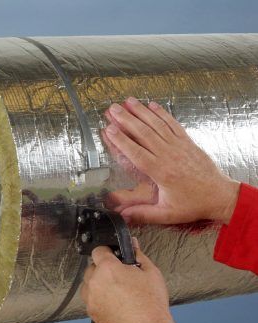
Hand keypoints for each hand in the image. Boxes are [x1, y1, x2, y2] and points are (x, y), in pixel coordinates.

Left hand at [80, 239, 180, 322]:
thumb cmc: (151, 304)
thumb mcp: (150, 272)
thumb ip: (138, 254)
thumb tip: (132, 243)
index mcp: (108, 268)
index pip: (98, 250)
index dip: (107, 251)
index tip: (114, 256)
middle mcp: (95, 282)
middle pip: (92, 267)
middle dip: (103, 268)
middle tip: (119, 275)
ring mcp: (91, 298)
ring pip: (88, 283)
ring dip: (98, 283)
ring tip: (116, 290)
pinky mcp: (92, 312)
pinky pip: (90, 299)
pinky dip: (98, 298)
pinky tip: (114, 302)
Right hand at [103, 97, 239, 224]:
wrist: (219, 195)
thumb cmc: (192, 204)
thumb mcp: (167, 214)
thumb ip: (143, 214)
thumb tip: (121, 216)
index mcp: (161, 172)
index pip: (136, 153)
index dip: (121, 140)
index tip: (109, 129)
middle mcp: (168, 155)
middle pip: (144, 133)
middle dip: (126, 119)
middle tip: (112, 109)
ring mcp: (178, 146)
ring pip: (157, 125)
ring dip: (141, 112)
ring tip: (128, 101)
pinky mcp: (187, 142)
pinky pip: (172, 124)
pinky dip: (162, 113)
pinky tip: (152, 105)